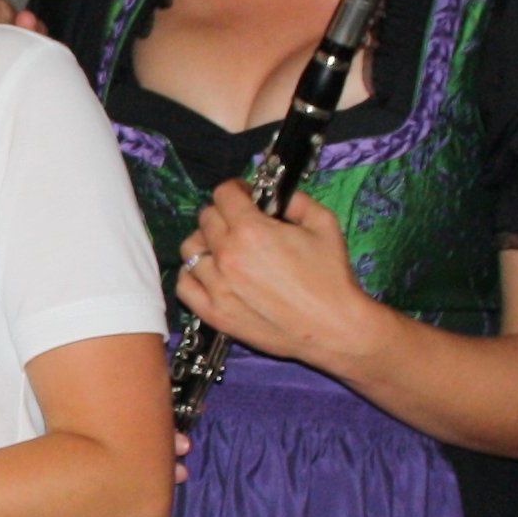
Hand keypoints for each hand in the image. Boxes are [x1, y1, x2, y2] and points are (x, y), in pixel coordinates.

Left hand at [176, 184, 378, 374]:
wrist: (332, 327)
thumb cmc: (331, 276)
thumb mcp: (324, 223)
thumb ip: (295, 201)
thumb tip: (275, 195)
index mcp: (251, 230)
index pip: (223, 194)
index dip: (236, 189)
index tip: (246, 196)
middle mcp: (227, 255)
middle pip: (205, 218)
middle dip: (224, 213)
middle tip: (241, 223)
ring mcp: (216, 286)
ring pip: (191, 249)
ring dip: (206, 242)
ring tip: (225, 248)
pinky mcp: (214, 313)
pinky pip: (184, 285)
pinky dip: (193, 274)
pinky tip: (211, 273)